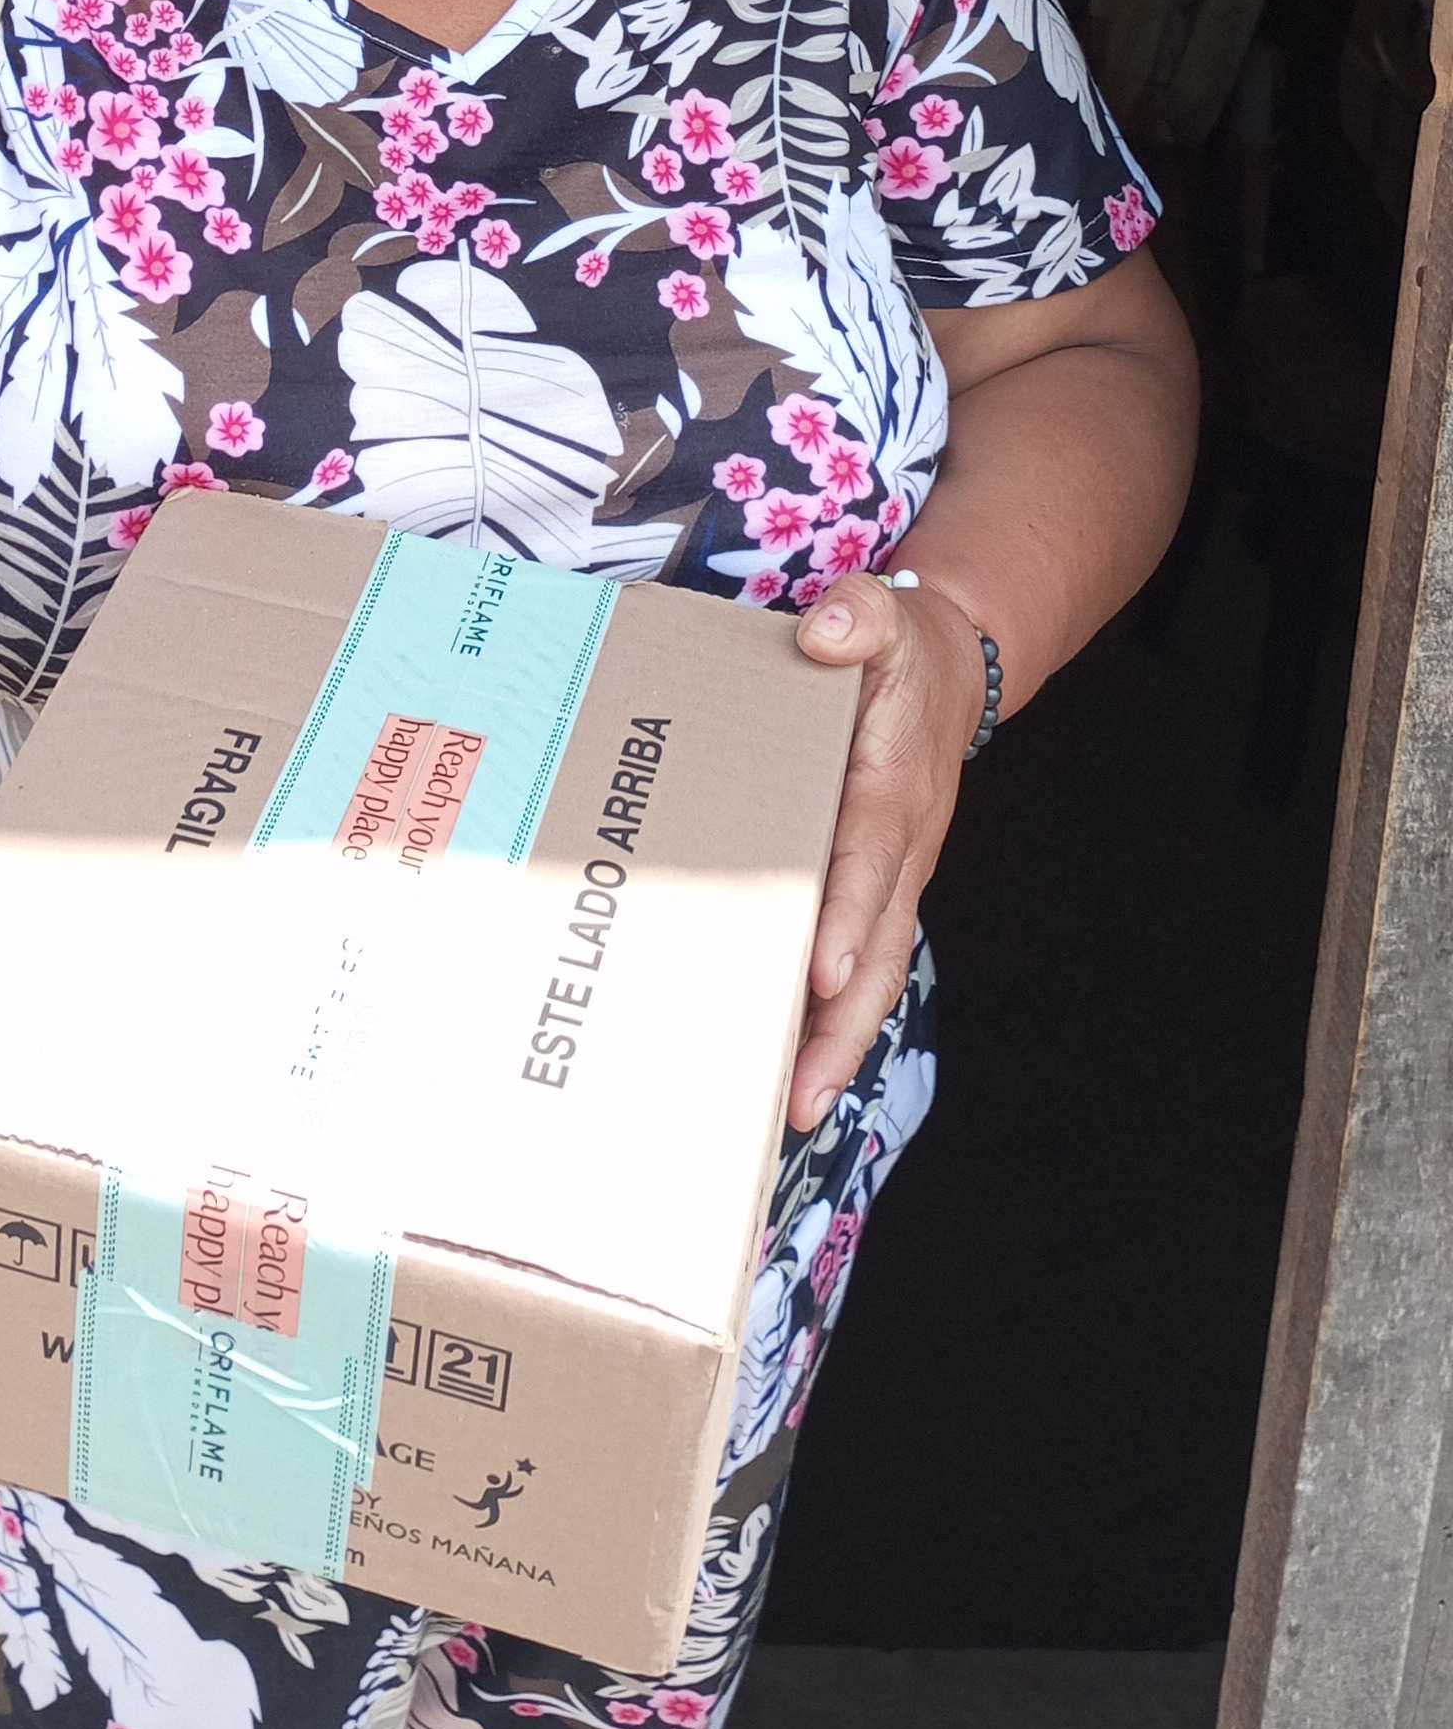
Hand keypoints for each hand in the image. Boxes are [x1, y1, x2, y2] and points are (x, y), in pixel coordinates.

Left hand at [785, 576, 984, 1129]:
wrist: (947, 671)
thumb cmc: (898, 650)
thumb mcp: (885, 613)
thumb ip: (859, 614)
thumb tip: (826, 630)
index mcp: (893, 787)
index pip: (870, 858)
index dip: (849, 913)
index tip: (822, 969)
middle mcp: (899, 849)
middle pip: (879, 950)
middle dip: (843, 1026)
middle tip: (802, 1096)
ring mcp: (890, 879)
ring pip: (871, 975)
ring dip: (835, 1044)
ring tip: (789, 1115)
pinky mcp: (871, 892)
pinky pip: (853, 964)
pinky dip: (825, 1019)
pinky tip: (781, 1066)